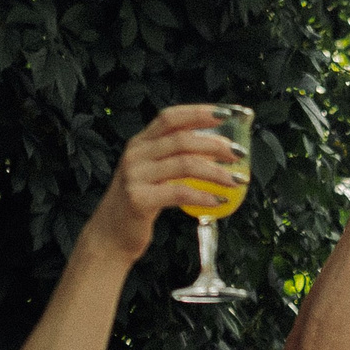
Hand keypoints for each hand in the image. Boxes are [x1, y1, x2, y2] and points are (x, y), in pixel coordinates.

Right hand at [78, 106, 249, 265]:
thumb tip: (216, 151)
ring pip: (185, 164)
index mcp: (140, 143)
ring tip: (237, 180)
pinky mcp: (139, 199)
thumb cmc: (138, 206)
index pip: (171, 117)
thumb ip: (175, 160)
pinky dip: (204, 196)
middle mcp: (135, 154)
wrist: (110, 237)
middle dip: (216, 144)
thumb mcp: (153, 175)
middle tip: (240, 154)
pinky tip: (220, 201)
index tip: (227, 114)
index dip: (199, 113)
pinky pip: (179, 193)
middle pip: (182, 139)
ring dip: (216, 172)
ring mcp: (135, 176)